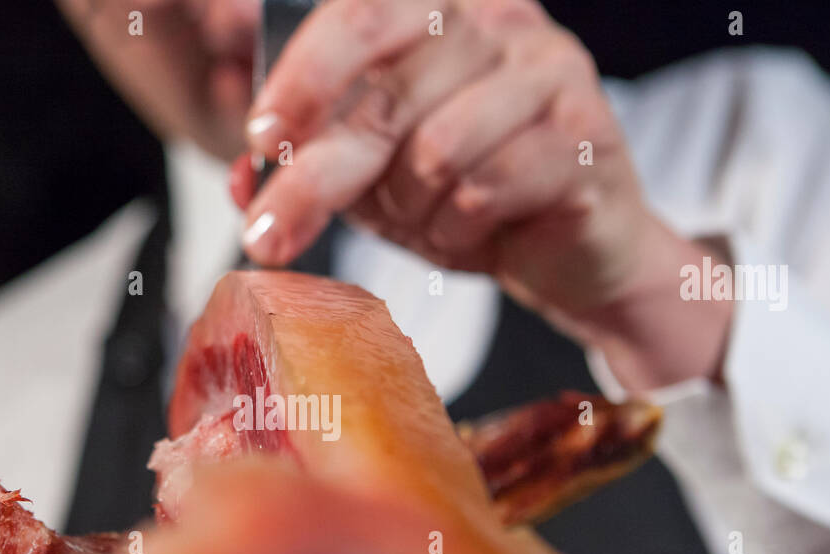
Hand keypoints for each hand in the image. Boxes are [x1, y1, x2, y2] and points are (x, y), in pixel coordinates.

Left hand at [231, 0, 732, 389]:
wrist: (570, 254)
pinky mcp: (587, 135)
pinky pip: (488, 188)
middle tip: (269, 237)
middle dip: (319, 180)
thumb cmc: (469, 198)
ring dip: (413, 209)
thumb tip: (242, 179)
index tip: (263, 138)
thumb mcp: (375, 176)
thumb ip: (315, 161)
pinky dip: (461, 229)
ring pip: (437, 151)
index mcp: (439, 11)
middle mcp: (499, 21)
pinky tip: (474, 230)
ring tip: (428, 221)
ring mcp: (551, 72)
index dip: (304, 77)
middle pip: (386, 98)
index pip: (360, 16)